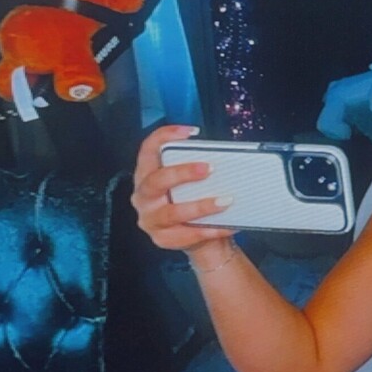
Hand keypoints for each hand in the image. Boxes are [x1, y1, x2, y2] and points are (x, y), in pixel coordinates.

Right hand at [131, 125, 236, 258]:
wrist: (198, 239)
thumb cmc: (192, 201)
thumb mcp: (188, 182)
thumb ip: (195, 169)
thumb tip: (224, 156)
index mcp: (146, 176)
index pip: (147, 150)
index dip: (164, 137)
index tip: (191, 132)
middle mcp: (143, 197)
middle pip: (156, 181)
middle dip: (182, 173)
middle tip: (209, 168)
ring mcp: (150, 220)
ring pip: (172, 213)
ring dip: (201, 206)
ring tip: (225, 201)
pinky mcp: (163, 239)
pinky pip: (188, 235)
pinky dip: (211, 229)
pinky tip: (228, 225)